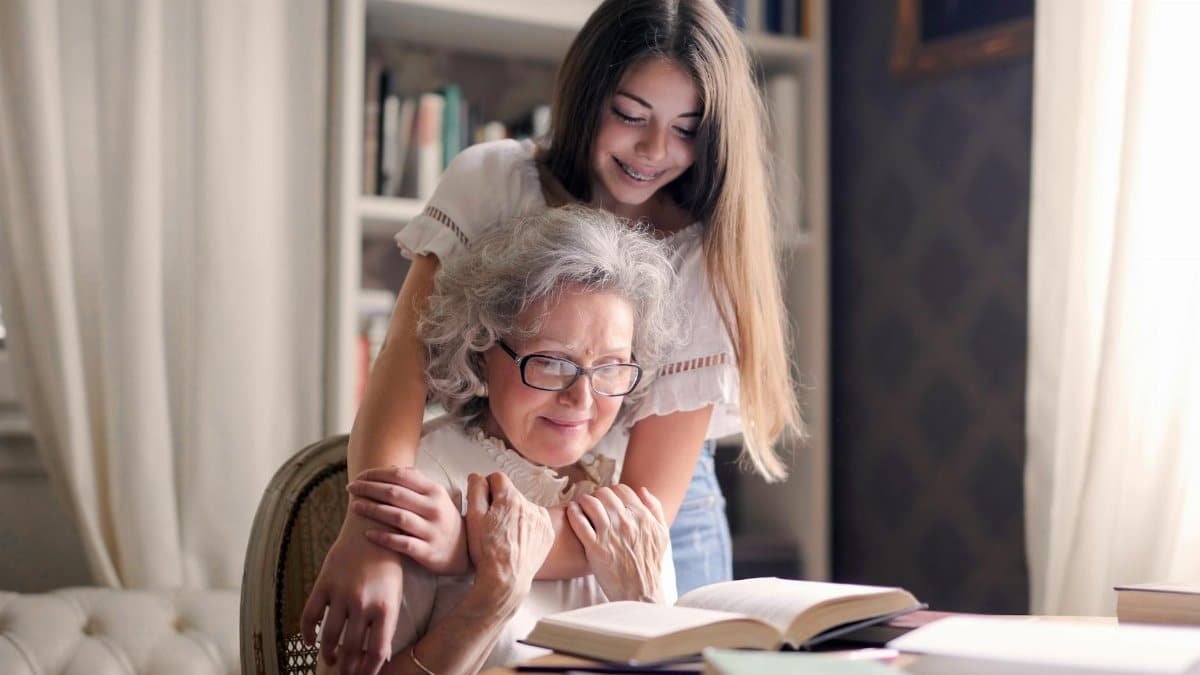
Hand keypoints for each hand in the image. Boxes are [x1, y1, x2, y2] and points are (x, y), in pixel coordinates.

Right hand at [300, 514, 402, 674]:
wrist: (373, 527)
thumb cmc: (388, 563)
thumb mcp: (394, 593)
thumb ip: (386, 623)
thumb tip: (377, 656)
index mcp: (386, 608)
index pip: (376, 651)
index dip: (369, 670)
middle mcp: (363, 603)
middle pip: (351, 648)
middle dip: (348, 667)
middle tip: (346, 674)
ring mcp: (341, 594)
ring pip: (329, 636)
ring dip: (329, 653)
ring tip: (331, 660)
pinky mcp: (324, 583)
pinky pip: (310, 615)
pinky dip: (307, 633)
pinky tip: (309, 641)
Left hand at [348, 466, 468, 575]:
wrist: (464, 551)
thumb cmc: (443, 519)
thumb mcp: (437, 497)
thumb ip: (417, 482)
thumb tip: (391, 467)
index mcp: (435, 491)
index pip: (402, 476)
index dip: (377, 474)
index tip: (360, 476)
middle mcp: (434, 509)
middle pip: (395, 494)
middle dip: (369, 489)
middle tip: (351, 488)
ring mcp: (431, 531)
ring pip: (397, 517)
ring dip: (372, 510)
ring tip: (355, 507)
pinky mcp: (427, 552)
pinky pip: (401, 543)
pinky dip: (383, 538)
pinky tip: (367, 533)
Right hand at [464, 472, 554, 611]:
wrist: (506, 579)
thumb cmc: (486, 550)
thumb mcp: (473, 518)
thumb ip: (475, 490)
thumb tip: (478, 476)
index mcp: (510, 498)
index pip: (497, 478)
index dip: (487, 488)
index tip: (484, 503)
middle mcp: (530, 504)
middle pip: (512, 494)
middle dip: (501, 504)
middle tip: (493, 525)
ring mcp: (542, 519)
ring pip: (525, 507)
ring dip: (516, 515)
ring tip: (506, 535)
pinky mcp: (548, 532)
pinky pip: (537, 521)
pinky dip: (528, 527)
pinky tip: (518, 541)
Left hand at [566, 484, 668, 602]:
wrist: (639, 592)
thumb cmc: (650, 565)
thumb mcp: (661, 535)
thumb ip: (654, 509)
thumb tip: (642, 490)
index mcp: (642, 517)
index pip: (622, 490)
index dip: (613, 492)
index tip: (608, 500)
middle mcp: (625, 522)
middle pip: (605, 493)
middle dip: (598, 496)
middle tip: (593, 504)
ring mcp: (609, 534)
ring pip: (590, 503)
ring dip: (584, 501)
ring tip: (581, 506)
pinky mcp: (594, 547)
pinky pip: (579, 521)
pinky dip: (573, 512)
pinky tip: (572, 511)